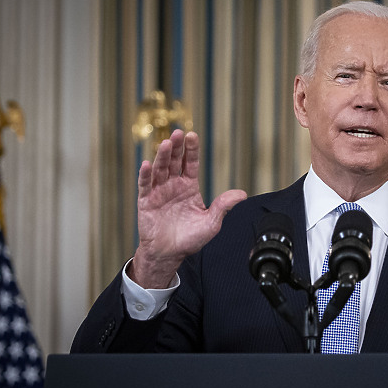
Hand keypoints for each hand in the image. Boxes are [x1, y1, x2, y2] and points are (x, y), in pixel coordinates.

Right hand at [130, 130, 246, 287]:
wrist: (169, 254)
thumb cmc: (190, 239)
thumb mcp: (211, 223)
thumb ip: (223, 207)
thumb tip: (242, 194)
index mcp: (189, 187)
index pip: (191, 164)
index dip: (191, 150)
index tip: (192, 135)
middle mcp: (173, 186)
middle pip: (175, 162)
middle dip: (177, 147)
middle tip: (179, 133)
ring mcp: (159, 192)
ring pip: (160, 170)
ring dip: (162, 156)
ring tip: (166, 144)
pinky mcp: (146, 202)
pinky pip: (145, 186)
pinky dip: (145, 175)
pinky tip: (147, 164)